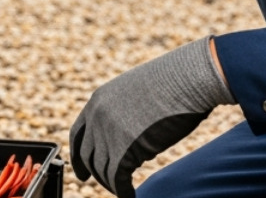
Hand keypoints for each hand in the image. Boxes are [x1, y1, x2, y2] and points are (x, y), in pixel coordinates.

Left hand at [69, 37, 233, 196]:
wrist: (187, 79)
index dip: (78, 157)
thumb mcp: (135, 93)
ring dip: (113, 184)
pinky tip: (131, 196)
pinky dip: (123, 192)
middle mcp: (97, 116)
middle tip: (108, 185)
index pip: (78, 135)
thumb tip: (128, 143)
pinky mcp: (124, 149)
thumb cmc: (172, 83)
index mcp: (98, 100)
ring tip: (126, 191)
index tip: (81, 172)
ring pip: (102, 170)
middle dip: (96, 174)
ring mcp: (109, 132)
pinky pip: (117, 179)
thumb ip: (123, 114)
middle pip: (88, 156)